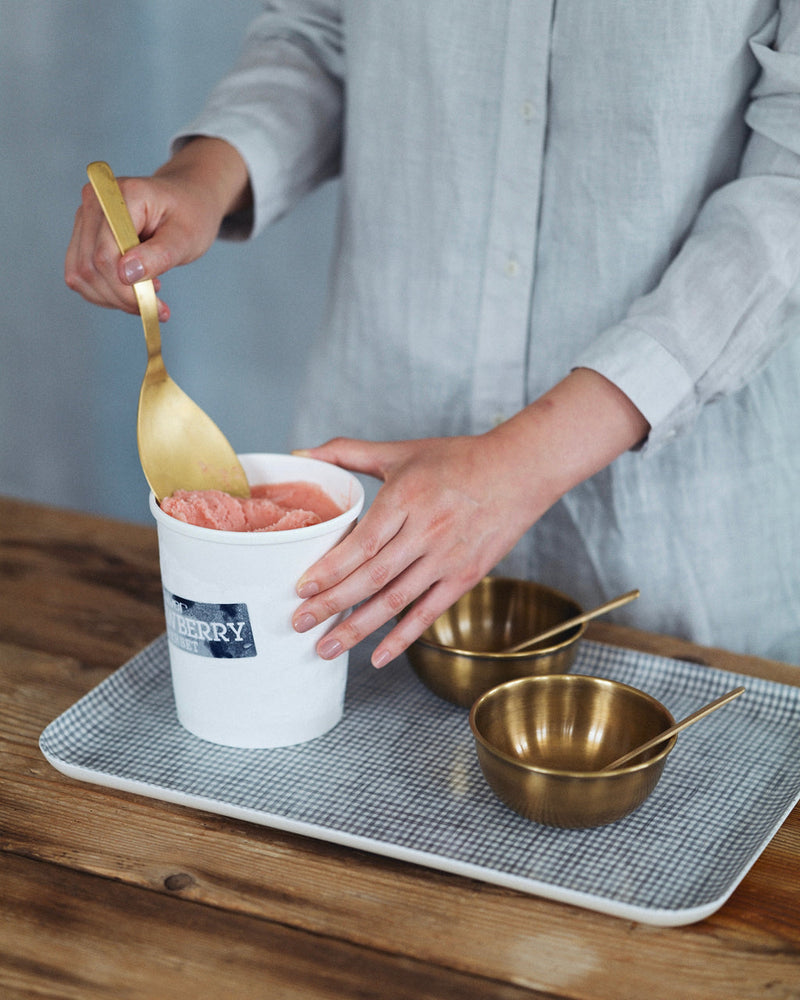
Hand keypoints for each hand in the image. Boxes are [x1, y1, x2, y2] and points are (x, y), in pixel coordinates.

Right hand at [64, 137, 250, 319]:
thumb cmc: (190, 215)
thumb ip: (158, 255)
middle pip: (89, 267)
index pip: (105, 254)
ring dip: (112, 298)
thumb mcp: (185, 237)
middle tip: (157, 306)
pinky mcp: (84, 234)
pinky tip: (133, 289)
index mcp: (122, 195)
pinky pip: (81, 274)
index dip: (126, 289)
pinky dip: (105, 292)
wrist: (187, 199)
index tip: (158, 306)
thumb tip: (126, 275)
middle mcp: (95, 201)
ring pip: (80, 274)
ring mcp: (85, 217)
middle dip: (122, 297)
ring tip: (148, 295)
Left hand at [292, 432, 542, 666]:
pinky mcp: (465, 577)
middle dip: (332, 605)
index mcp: (406, 498)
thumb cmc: (458, 459)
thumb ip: (348, 453)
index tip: (301, 588)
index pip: (362, 543)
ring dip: (358, 628)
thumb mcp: (401, 451)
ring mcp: (447, 558)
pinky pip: (428, 613)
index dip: (330, 569)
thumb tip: (301, 453)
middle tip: (299, 623)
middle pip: (371, 577)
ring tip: (326, 648)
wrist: (519, 471)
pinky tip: (377, 657)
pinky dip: (402, 638)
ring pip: (395, 601)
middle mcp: (426, 531)